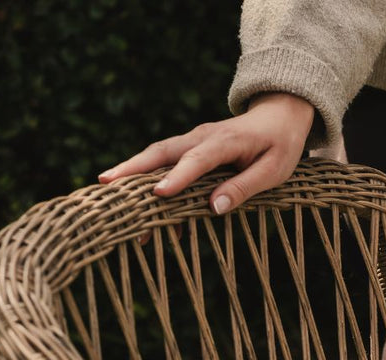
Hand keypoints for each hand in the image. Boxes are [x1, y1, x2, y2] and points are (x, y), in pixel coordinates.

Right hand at [98, 92, 315, 213]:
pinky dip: (153, 184)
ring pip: (157, 157)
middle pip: (161, 152)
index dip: (176, 178)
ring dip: (133, 176)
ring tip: (110, 197)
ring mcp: (193, 142)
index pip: (196, 160)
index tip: (158, 195)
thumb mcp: (273, 171)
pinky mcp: (191, 150)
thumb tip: (214, 207)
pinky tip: (149, 215)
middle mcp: (201, 138)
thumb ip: (244, 187)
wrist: (279, 117)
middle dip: (132, 169)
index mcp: (224, 142)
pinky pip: (168, 166)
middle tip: (105, 185)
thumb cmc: (280, 146)